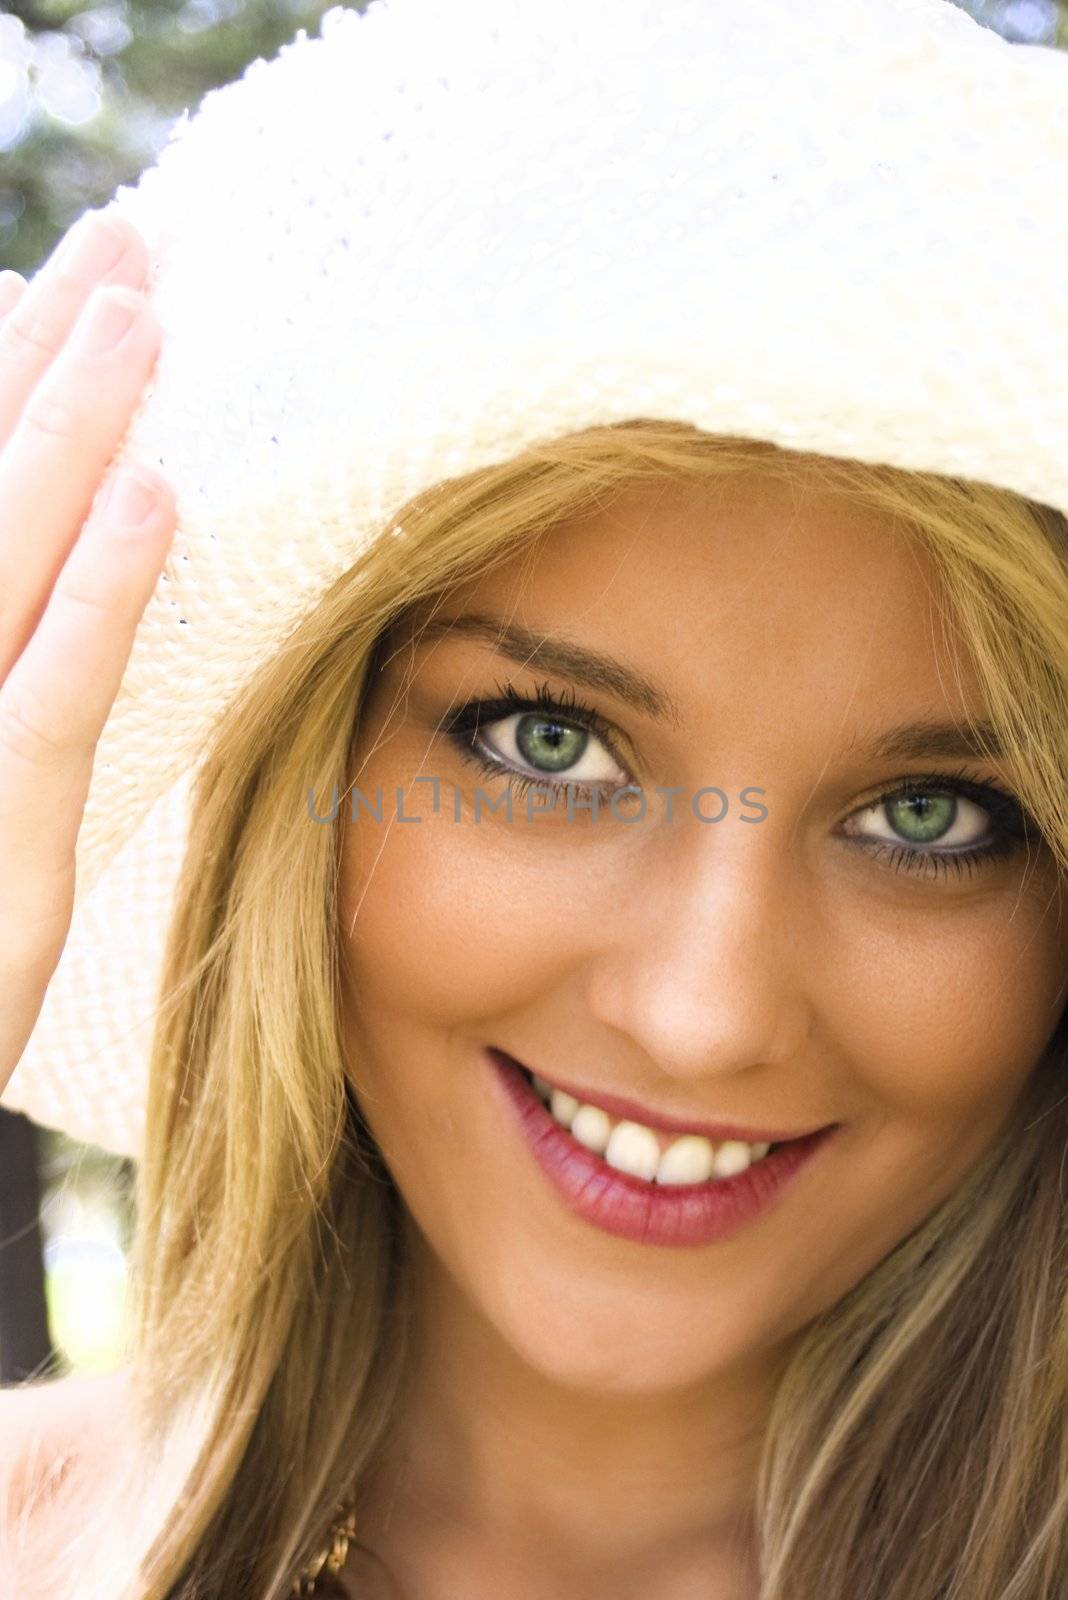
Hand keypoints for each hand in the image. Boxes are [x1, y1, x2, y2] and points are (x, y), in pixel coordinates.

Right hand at [0, 210, 175, 1103]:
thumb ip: (18, 706)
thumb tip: (74, 590)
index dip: (1, 407)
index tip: (57, 299)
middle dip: (36, 369)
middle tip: (125, 240)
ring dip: (62, 431)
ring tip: (139, 301)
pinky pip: (30, 716)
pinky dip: (88, 599)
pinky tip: (160, 492)